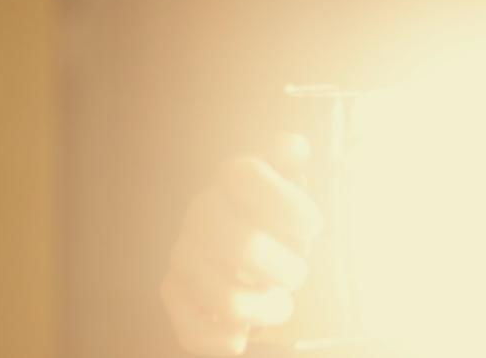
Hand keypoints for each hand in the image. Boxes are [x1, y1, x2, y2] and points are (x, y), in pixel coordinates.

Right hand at [161, 134, 325, 354]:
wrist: (254, 256)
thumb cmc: (284, 221)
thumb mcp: (295, 186)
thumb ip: (290, 161)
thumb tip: (293, 147)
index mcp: (232, 179)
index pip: (244, 175)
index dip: (285, 204)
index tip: (313, 229)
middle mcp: (202, 212)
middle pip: (242, 246)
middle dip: (286, 269)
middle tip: (300, 276)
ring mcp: (183, 254)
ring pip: (227, 298)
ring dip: (267, 310)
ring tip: (282, 304)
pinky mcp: (173, 293)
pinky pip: (195, 332)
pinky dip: (226, 340)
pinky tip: (243, 336)